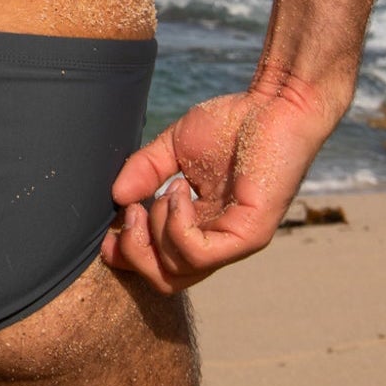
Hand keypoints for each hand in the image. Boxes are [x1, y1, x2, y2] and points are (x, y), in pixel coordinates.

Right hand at [101, 81, 338, 292]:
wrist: (274, 104)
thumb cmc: (232, 122)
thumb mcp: (175, 146)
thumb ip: (145, 171)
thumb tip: (115, 197)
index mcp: (202, 226)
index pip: (161, 265)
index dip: (128, 256)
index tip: (111, 228)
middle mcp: (218, 242)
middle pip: (165, 281)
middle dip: (135, 252)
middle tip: (133, 212)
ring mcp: (235, 242)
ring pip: (177, 272)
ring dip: (158, 229)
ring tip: (170, 188)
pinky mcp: (249, 235)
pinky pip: (198, 254)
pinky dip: (176, 224)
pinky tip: (180, 190)